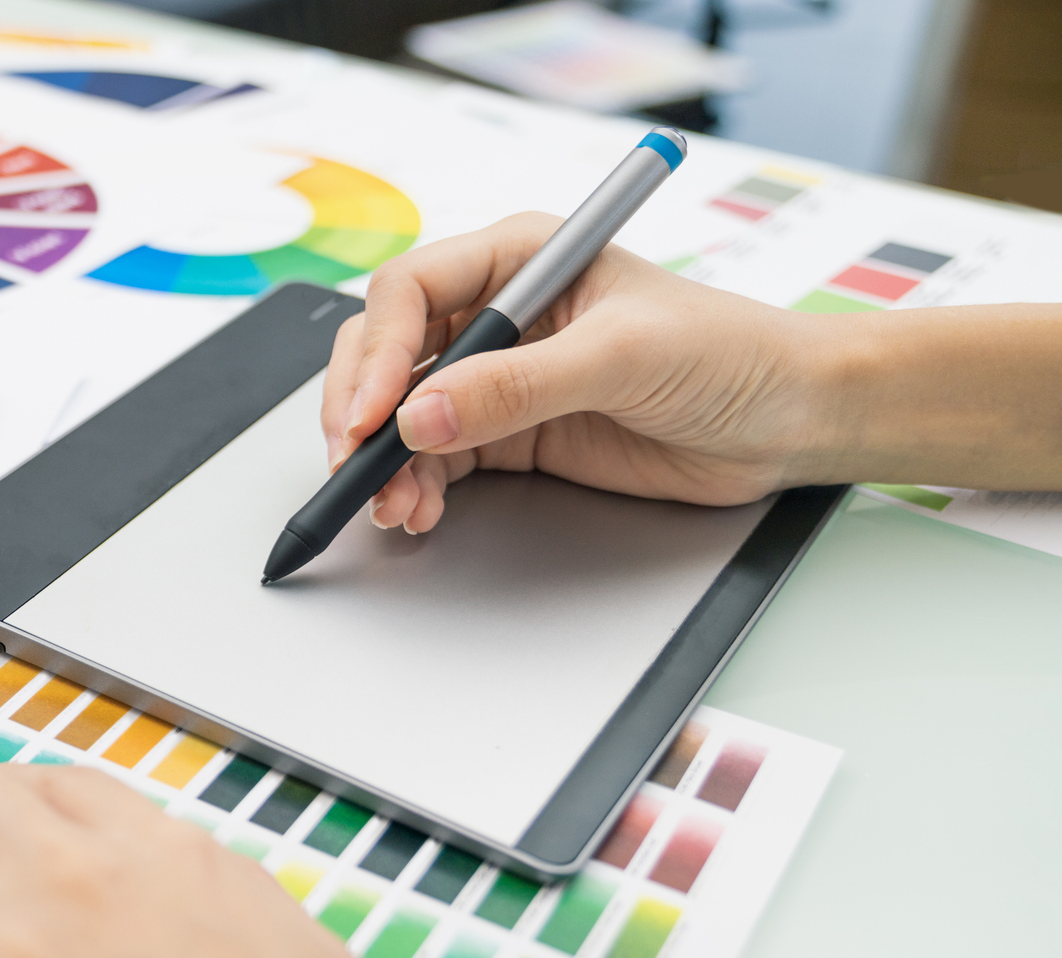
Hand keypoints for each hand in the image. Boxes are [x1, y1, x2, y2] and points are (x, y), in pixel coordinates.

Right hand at [324, 212, 825, 533]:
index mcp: (521, 258)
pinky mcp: (510, 434)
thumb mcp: (622, 357)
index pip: (411, 291)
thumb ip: (516, 386)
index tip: (374, 412)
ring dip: (384, 461)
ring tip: (393, 504)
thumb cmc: (731, 354)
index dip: (379, 352)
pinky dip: (415, 485)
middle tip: (356, 463)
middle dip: (362, 410)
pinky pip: (435, 458)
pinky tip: (418, 509)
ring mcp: (500, 377)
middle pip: (388, 353)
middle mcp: (499, 312)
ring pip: (402, 414)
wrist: (791, 420)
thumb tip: (419, 415)